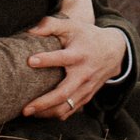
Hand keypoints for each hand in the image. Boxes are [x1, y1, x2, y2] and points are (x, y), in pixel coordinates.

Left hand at [19, 0, 129, 118]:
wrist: (114, 51)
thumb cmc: (87, 36)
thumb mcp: (72, 26)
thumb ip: (51, 25)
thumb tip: (30, 31)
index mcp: (79, 54)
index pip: (62, 58)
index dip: (46, 60)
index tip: (30, 61)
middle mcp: (83, 74)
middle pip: (64, 93)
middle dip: (43, 102)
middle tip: (25, 108)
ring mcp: (86, 88)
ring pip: (66, 106)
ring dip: (47, 112)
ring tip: (29, 113)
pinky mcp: (87, 96)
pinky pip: (71, 110)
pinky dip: (56, 114)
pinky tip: (41, 114)